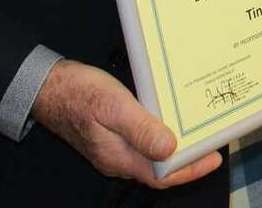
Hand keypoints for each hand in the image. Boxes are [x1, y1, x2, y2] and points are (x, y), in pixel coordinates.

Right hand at [32, 59, 220, 188]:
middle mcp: (117, 158)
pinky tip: (170, 120)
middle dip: (187, 159)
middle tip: (212, 142)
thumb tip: (169, 149)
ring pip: (151, 156)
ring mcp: (113, 148)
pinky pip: (141, 142)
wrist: (47, 86)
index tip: (214, 158)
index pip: (161, 176)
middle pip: (159, 169)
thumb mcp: (113, 106)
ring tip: (198, 132)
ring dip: (175, 147)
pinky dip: (160, 134)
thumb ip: (140, 129)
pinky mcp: (111, 135)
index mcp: (119, 156)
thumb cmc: (78, 93)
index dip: (190, 170)